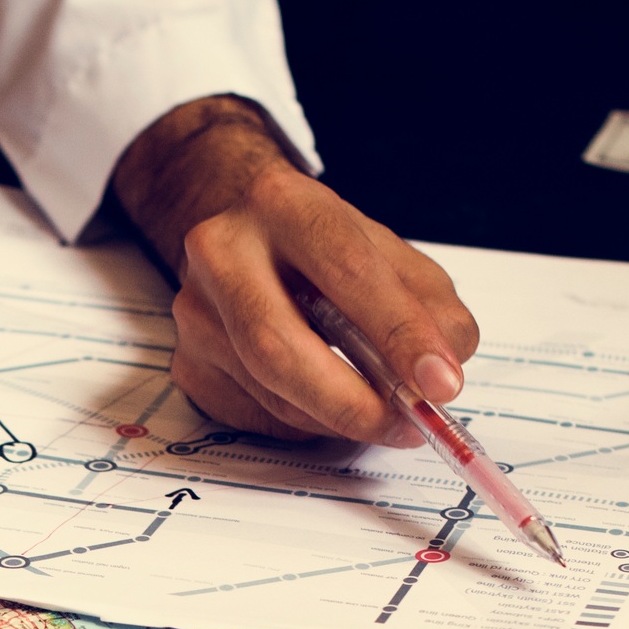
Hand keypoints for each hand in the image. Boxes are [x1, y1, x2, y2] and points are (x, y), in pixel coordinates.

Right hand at [113, 97, 478, 445]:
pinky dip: (307, 423)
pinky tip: (326, 403)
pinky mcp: (188, 364)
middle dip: (352, 401)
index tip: (440, 382)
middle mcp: (222, 250)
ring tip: (383, 415)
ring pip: (270, 392)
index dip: (398, 332)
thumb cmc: (325, 251)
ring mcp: (195, 311)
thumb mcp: (390, 257)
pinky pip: (257, 416)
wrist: (247, 240)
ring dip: (337, 418)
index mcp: (283, 204)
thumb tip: (440, 375)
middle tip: (406, 425)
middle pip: (279, 346)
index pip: (346, 270)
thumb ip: (430, 309)